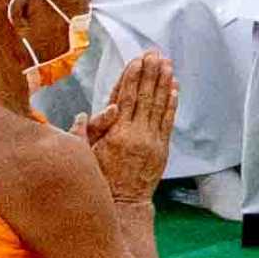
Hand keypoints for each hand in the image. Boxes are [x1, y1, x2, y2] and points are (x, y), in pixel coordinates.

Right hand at [80, 51, 178, 205]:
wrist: (123, 203)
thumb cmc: (100, 179)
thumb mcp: (85, 156)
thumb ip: (84, 134)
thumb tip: (84, 114)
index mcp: (115, 133)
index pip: (124, 98)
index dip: (131, 78)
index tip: (136, 61)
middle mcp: (135, 134)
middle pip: (144, 97)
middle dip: (149, 74)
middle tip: (154, 54)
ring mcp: (151, 140)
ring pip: (158, 106)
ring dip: (163, 83)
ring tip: (166, 64)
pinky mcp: (162, 148)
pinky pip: (168, 121)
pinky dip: (171, 104)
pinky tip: (174, 88)